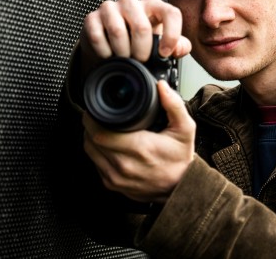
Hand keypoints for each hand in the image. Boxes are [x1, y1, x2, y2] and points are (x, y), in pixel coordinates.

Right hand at [79, 0, 191, 75]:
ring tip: (126, 59)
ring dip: (123, 53)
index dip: (171, 35)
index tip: (165, 54)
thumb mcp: (161, 42)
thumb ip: (178, 46)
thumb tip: (179, 48)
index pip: (170, 13)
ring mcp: (110, 8)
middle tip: (141, 62)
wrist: (109, 43)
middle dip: (142, 51)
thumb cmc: (139, 40)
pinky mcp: (91, 17)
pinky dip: (105, 52)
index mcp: (154, 6)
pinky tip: (109, 56)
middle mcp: (132, 2)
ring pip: (118, 31)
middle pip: (141, 26)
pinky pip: (97, 36)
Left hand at [82, 80, 195, 202]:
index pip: (101, 134)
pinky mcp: (113, 185)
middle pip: (92, 141)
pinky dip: (97, 152)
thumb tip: (162, 87)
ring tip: (99, 127)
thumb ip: (174, 105)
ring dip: (91, 138)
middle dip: (90, 125)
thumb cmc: (179, 159)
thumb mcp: (184, 129)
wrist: (180, 188)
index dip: (92, 119)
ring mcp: (117, 178)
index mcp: (140, 149)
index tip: (95, 109)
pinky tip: (106, 144)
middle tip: (96, 115)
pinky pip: (95, 164)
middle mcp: (125, 165)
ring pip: (90, 153)